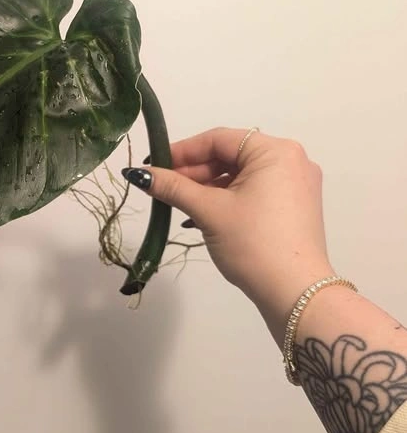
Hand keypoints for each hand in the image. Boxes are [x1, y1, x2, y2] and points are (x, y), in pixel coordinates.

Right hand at [126, 128, 336, 339]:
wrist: (295, 293)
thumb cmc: (253, 243)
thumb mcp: (209, 211)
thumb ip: (172, 187)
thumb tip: (137, 173)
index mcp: (275, 151)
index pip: (218, 139)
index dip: (181, 151)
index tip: (152, 164)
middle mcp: (290, 160)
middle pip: (230, 156)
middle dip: (194, 172)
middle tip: (162, 188)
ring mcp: (296, 184)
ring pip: (240, 175)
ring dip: (207, 188)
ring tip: (178, 205)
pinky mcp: (295, 207)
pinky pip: (254, 191)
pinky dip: (227, 199)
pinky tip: (203, 216)